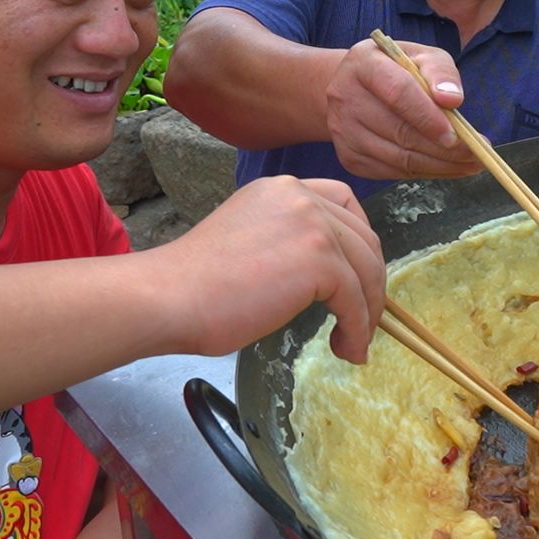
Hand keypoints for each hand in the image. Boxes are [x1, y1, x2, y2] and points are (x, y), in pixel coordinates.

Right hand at [150, 176, 386, 362]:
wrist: (168, 297)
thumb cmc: (196, 283)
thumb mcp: (250, 237)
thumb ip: (288, 239)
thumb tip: (327, 271)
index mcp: (282, 189)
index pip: (344, 203)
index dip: (360, 240)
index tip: (358, 273)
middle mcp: (302, 197)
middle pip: (363, 238)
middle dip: (370, 281)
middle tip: (362, 317)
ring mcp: (313, 225)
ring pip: (366, 270)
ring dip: (367, 310)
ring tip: (355, 341)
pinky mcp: (319, 260)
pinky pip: (355, 300)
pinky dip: (357, 330)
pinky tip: (348, 349)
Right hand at [324, 38, 480, 179]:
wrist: (356, 88)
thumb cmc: (398, 69)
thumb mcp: (422, 56)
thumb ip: (440, 72)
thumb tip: (453, 99)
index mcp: (363, 63)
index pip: (397, 93)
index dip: (428, 116)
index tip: (458, 135)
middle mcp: (345, 97)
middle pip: (399, 131)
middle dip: (444, 149)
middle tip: (478, 155)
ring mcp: (343, 131)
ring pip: (397, 158)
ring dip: (439, 166)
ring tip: (470, 164)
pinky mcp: (348, 157)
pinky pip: (392, 172)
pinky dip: (424, 173)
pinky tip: (447, 168)